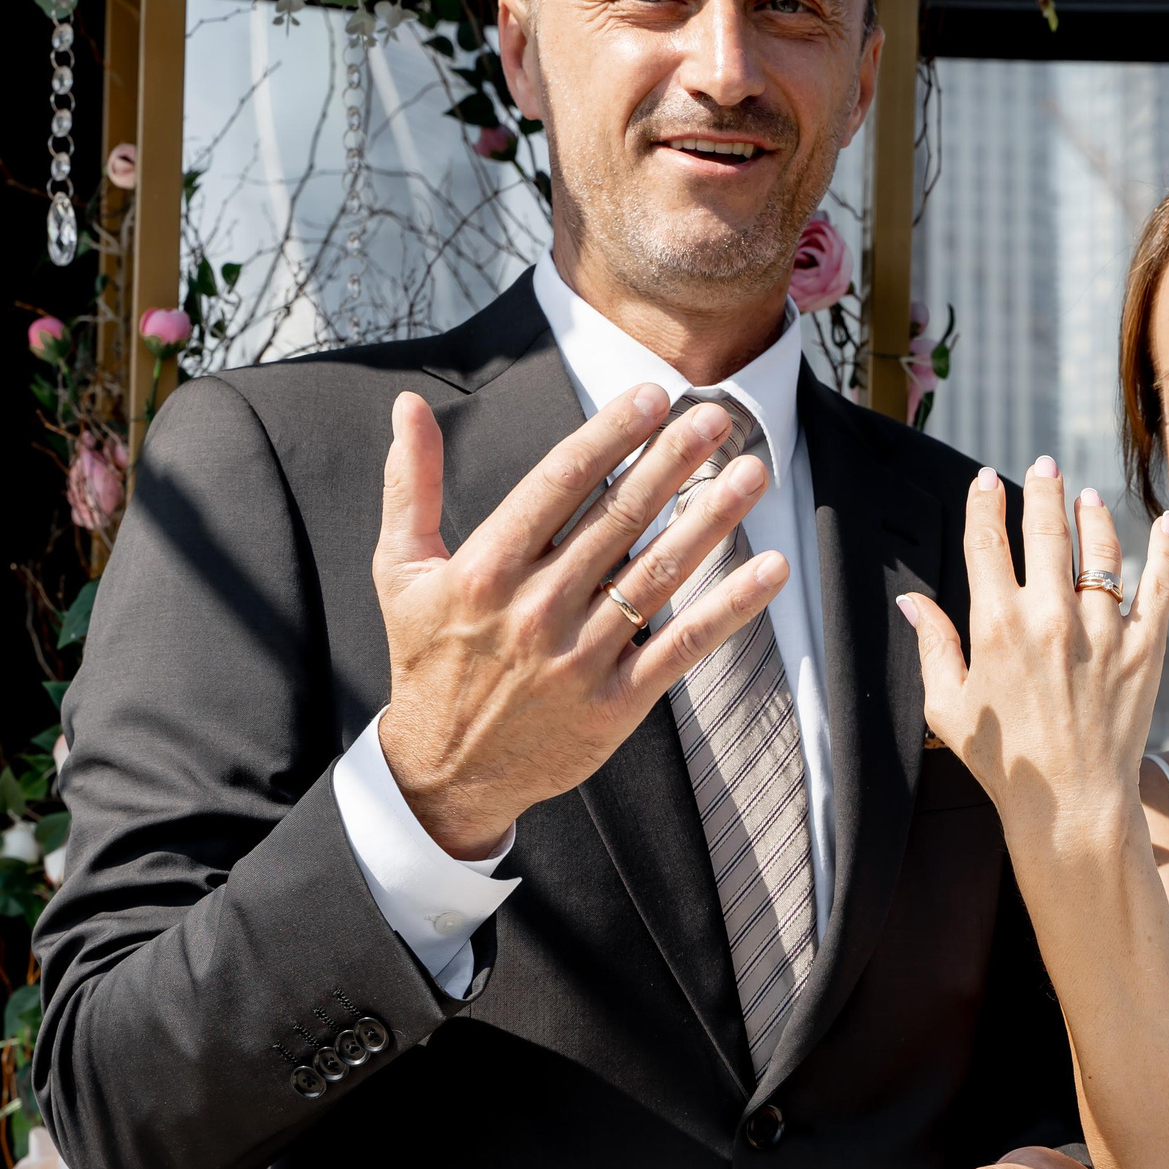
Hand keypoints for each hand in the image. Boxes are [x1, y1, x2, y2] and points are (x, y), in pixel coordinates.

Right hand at [371, 386, 788, 856]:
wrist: (445, 772)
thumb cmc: (428, 660)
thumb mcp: (400, 570)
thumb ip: (411, 484)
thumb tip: (407, 406)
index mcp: (485, 568)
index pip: (558, 482)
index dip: (609, 434)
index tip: (650, 396)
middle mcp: (537, 608)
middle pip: (618, 519)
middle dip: (672, 461)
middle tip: (716, 416)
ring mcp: (580, 657)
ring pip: (658, 573)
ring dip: (711, 518)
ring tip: (751, 473)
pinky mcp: (616, 702)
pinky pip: (683, 645)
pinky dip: (730, 607)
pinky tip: (768, 570)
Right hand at [898, 459, 1168, 841]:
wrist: (1070, 806)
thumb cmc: (1004, 762)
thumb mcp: (948, 707)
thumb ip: (932, 646)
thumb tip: (912, 602)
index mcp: (996, 626)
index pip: (986, 542)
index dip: (984, 504)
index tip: (986, 481)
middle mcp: (1049, 617)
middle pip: (1045, 531)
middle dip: (1041, 489)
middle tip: (1042, 465)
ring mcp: (1101, 630)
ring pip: (1100, 551)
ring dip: (1092, 515)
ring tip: (1087, 497)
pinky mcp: (1143, 649)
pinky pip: (1158, 587)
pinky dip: (1164, 551)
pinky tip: (1164, 526)